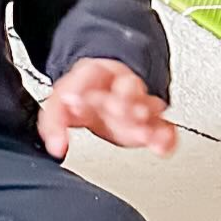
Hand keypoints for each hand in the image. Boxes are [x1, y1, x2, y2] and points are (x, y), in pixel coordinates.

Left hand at [37, 59, 175, 161]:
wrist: (104, 92)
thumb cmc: (84, 97)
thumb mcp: (61, 105)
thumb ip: (54, 124)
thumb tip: (56, 146)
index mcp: (95, 74)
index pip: (90, 75)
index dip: (81, 88)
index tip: (72, 101)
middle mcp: (120, 86)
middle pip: (127, 87)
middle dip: (124, 99)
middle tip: (118, 110)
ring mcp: (138, 103)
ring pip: (148, 105)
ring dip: (146, 117)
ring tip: (143, 133)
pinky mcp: (151, 122)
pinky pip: (165, 127)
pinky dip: (166, 137)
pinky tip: (161, 146)